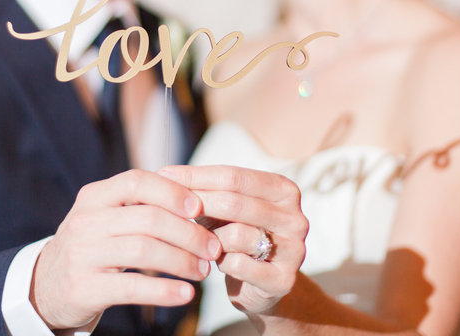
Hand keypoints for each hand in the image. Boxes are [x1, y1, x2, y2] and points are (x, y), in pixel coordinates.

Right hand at [30, 169, 221, 329]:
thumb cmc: (90, 247)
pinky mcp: (84, 288)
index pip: (136, 181)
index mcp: (93, 197)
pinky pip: (132, 288)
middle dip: (189, 233)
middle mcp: (85, 222)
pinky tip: (185, 294)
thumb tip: (195, 194)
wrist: (43, 286)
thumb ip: (139, 204)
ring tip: (203, 271)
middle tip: (212, 247)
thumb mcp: (104, 217)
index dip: (172, 192)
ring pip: (144, 251)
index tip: (200, 207)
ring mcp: (82, 255)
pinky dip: (165, 291)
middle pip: (148, 218)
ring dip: (182, 261)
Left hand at [159, 165, 307, 315]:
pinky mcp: (284, 279)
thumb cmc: (236, 235)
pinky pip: (239, 265)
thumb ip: (204, 191)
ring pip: (237, 234)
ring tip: (198, 241)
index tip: (164, 175)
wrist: (260, 285)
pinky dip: (220, 262)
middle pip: (235, 202)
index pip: (234, 176)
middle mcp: (296, 217)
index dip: (196, 175)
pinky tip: (212, 262)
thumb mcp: (223, 209)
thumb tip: (165, 175)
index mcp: (284, 189)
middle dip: (196, 204)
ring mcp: (295, 249)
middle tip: (166, 207)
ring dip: (209, 239)